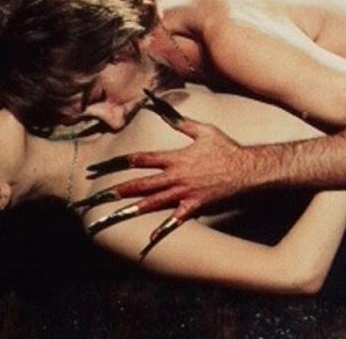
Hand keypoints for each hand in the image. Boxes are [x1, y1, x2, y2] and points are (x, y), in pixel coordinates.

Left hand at [72, 90, 257, 258]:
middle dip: (119, 190)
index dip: (119, 162)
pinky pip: (174, 220)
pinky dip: (161, 229)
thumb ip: (180, 121)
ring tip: (113, 216)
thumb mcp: (203, 130)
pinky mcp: (194, 207)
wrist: (247, 169)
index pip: (141, 159)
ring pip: (153, 202)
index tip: (101, 167)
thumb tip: (161, 106)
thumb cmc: (226, 148)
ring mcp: (184, 193)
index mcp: (175, 158)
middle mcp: (176, 176)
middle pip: (141, 184)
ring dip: (132, 209)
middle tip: (98, 197)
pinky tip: (148, 238)